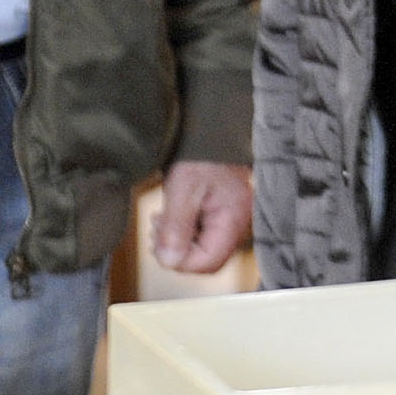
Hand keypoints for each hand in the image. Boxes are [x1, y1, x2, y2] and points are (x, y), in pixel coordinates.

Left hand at [150, 160, 253, 274]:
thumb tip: (168, 262)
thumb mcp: (182, 190)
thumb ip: (175, 228)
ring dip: (177, 242)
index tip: (160, 244)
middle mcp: (237, 224)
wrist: (209, 131)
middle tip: (157, 231)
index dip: (181, 260)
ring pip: (201, 250)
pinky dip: (183, 232)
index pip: (208, 262)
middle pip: (206, 260)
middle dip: (177, 251)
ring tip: (161, 221)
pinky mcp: (221, 216)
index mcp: (234, 219)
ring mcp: (230, 221)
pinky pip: (201, 237)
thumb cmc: (201, 155)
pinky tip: (171, 217)